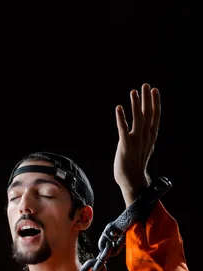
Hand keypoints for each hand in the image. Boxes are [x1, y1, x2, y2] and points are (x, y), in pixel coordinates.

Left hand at [113, 83, 160, 205]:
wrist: (132, 181)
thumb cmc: (136, 164)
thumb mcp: (144, 147)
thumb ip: (145, 135)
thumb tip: (147, 127)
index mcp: (150, 137)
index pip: (155, 116)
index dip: (155, 102)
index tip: (154, 90)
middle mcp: (145, 137)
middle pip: (148, 114)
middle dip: (147, 99)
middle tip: (145, 85)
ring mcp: (136, 142)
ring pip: (137, 119)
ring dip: (135, 105)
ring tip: (133, 92)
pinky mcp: (125, 147)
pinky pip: (123, 130)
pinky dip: (121, 118)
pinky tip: (119, 108)